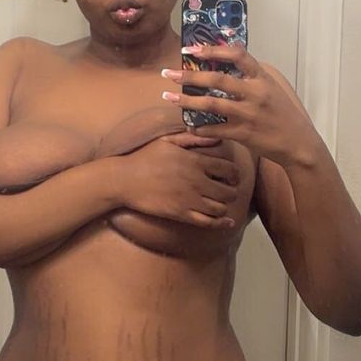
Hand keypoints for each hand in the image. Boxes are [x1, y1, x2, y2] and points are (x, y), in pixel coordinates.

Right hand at [119, 132, 240, 225]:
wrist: (125, 179)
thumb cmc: (145, 157)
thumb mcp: (168, 141)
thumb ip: (193, 138)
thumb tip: (215, 137)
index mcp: (196, 162)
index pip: (229, 169)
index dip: (235, 174)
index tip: (232, 176)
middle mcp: (197, 181)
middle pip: (229, 191)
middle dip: (232, 191)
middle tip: (228, 191)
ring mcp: (190, 199)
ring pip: (221, 208)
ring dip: (224, 206)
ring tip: (220, 203)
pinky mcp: (181, 214)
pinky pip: (208, 222)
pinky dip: (221, 223)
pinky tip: (226, 222)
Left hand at [160, 43, 317, 166]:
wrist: (299, 143)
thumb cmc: (283, 114)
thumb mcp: (272, 88)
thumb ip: (251, 78)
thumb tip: (224, 64)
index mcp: (262, 78)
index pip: (238, 55)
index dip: (214, 49)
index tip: (193, 49)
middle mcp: (255, 93)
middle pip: (217, 79)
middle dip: (189, 75)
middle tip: (169, 73)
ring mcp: (249, 114)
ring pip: (211, 104)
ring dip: (187, 100)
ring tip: (168, 96)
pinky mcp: (244, 134)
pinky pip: (215, 130)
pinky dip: (200, 127)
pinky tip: (189, 125)